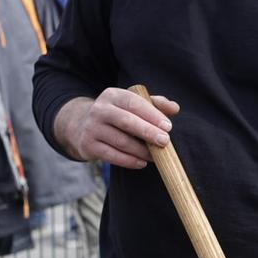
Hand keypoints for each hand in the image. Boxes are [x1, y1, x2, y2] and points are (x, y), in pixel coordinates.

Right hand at [57, 88, 179, 168]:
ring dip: (141, 150)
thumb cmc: (118, 114)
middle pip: (126, 121)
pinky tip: (142, 162)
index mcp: (113, 95)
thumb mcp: (133, 104)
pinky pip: (111, 156)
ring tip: (156, 156)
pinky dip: (129, 161)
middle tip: (165, 141)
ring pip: (120, 141)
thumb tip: (175, 108)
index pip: (133, 103)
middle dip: (147, 132)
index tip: (168, 126)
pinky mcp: (88, 145)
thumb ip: (155, 104)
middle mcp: (99, 110)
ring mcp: (91, 128)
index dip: (151, 115)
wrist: (82, 126)